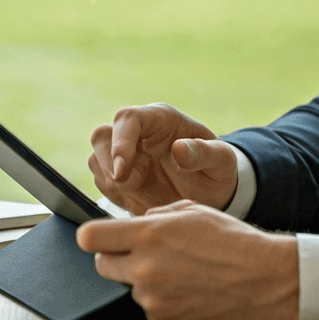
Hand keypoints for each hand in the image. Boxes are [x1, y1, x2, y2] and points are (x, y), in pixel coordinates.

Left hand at [76, 200, 298, 319]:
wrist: (264, 279)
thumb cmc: (232, 240)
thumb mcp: (192, 211)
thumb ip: (154, 215)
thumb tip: (132, 225)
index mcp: (149, 235)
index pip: (90, 238)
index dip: (92, 236)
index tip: (98, 236)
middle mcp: (145, 268)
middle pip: (102, 265)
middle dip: (116, 257)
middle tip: (140, 252)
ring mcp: (153, 298)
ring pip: (128, 286)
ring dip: (142, 278)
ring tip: (179, 270)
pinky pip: (148, 306)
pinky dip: (160, 298)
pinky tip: (186, 288)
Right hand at [88, 103, 237, 213]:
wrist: (211, 194)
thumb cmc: (217, 171)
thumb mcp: (222, 162)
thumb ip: (204, 153)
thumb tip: (178, 149)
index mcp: (162, 120)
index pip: (129, 118)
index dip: (120, 142)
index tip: (122, 171)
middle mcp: (139, 133)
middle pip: (102, 135)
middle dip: (109, 163)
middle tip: (129, 185)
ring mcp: (126, 154)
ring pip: (97, 159)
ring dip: (111, 181)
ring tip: (141, 194)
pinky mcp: (119, 175)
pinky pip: (101, 181)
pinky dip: (113, 194)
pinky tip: (137, 201)